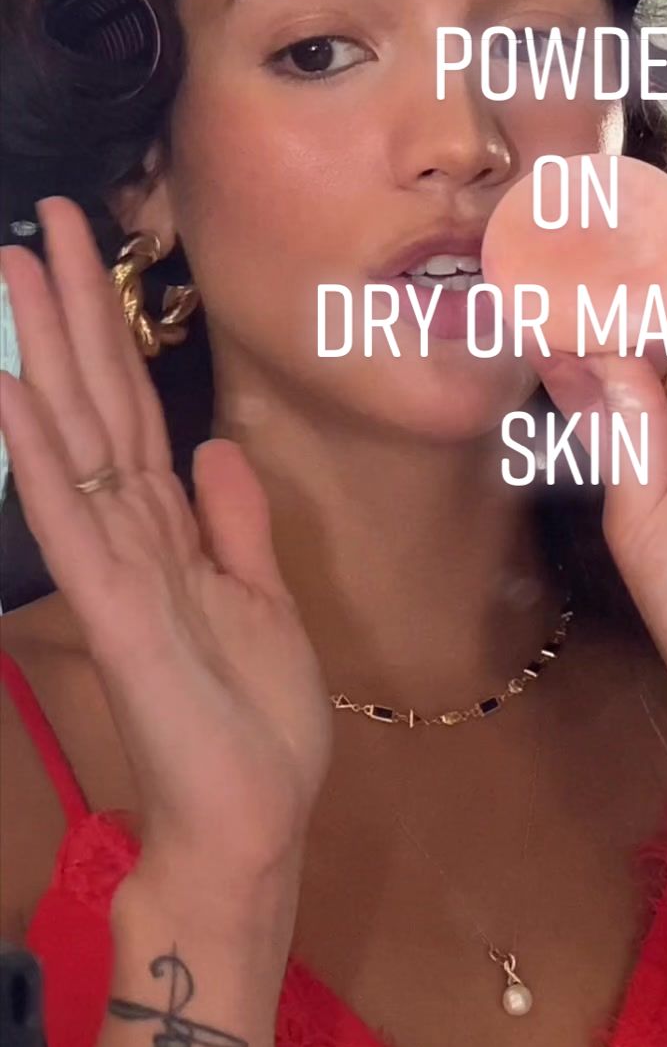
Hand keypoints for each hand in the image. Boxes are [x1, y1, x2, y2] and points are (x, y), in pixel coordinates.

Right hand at [0, 197, 331, 884]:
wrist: (250, 825)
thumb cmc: (252, 725)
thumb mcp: (261, 601)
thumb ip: (234, 525)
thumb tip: (216, 449)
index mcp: (169, 529)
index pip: (132, 407)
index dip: (114, 329)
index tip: (90, 253)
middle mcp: (132, 533)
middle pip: (97, 401)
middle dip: (71, 309)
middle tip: (41, 221)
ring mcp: (118, 568)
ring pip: (74, 438)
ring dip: (43, 353)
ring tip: (13, 270)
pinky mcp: (117, 612)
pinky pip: (74, 521)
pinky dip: (41, 456)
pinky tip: (12, 392)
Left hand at [539, 272, 666, 730]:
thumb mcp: (636, 513)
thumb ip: (626, 429)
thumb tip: (608, 355)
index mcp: (650, 456)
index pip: (610, 383)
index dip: (579, 346)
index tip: (537, 305)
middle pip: (663, 345)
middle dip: (632, 309)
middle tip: (597, 263)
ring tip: (655, 263)